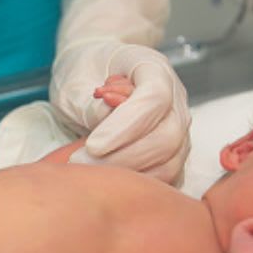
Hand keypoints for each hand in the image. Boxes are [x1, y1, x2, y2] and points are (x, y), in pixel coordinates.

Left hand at [51, 41, 190, 183]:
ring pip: (170, 163)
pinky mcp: (173, 153)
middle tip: (81, 162)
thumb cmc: (83, 73)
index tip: (93, 145)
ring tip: (89, 171)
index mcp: (153, 68)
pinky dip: (135, 184)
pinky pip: (165, 178)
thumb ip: (88, 102)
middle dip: (123, 157)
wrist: (91, 73)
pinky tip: (105, 178)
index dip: (126, 126)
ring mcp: (178, 127)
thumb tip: (104, 121)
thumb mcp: (73, 81)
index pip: (154, 98)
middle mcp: (175, 98)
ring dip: (128, 174)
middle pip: (168, 136)